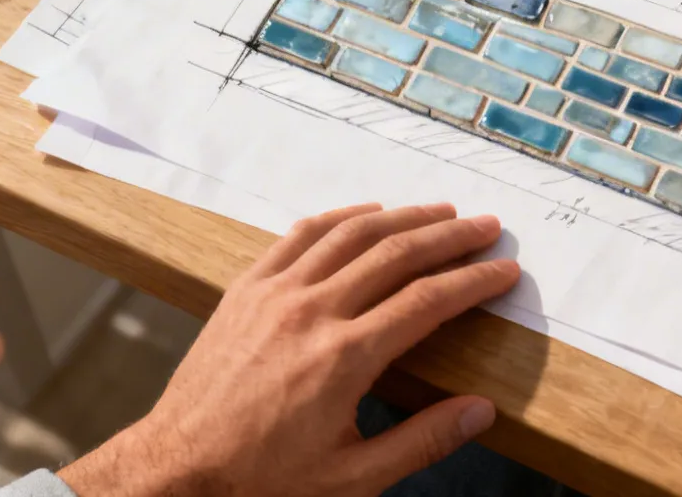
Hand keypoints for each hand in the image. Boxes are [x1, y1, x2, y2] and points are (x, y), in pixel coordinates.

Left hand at [60, 203, 520, 496]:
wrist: (177, 472)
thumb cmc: (263, 480)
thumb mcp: (351, 478)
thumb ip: (422, 441)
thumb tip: (481, 411)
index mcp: (343, 359)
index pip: (427, 302)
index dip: (473, 282)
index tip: (504, 270)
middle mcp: (312, 313)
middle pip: (396, 254)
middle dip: (450, 236)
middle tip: (486, 226)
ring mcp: (275, 294)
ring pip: (350, 234)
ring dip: (402, 216)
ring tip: (440, 212)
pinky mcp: (246, 290)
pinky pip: (300, 236)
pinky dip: (340, 218)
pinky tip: (367, 214)